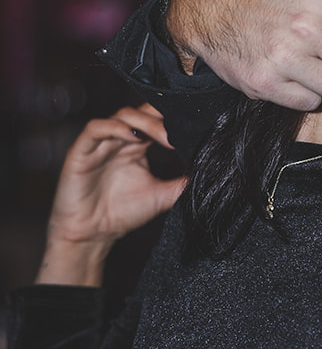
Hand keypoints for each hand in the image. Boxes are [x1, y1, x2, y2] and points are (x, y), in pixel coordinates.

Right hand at [37, 106, 185, 286]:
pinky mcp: (80, 150)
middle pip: (142, 112)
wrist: (91, 235)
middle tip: (179, 133)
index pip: (156, 119)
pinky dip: (114, 128)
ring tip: (163, 136)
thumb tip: (213, 174)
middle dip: (162, 118)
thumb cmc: (122, 213)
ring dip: (144, 122)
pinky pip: (95, 128)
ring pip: (122, 115)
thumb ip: (182, 184)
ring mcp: (100, 143)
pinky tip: (132, 137)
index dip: (173, 119)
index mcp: (137, 145)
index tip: (193, 129)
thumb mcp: (161, 196)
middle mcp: (119, 139)